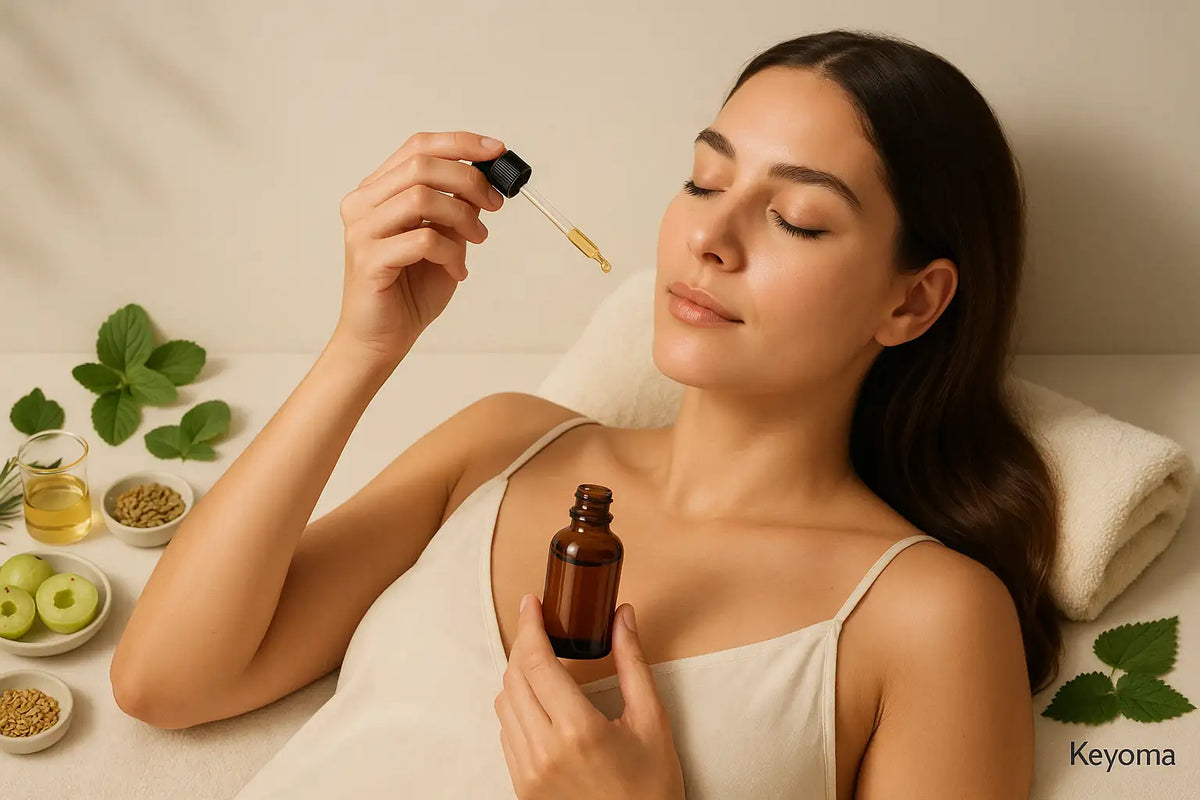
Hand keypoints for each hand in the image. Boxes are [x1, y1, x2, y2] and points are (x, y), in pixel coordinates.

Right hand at [332, 130, 507, 366]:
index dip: (460, 143)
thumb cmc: (409, 290)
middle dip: (469, 180)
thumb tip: (487, 179)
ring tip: (478, 240)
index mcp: (377, 191)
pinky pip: (422, 240)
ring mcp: (362, 230)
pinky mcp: (368, 259)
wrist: (381, 339)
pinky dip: (451, 253)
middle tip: (496, 205)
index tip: (497, 151)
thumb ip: (457, 209)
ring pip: (421, 197)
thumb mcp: (445, 240)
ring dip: (462, 217)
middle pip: (422, 166)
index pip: (418, 147)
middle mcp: (363, 204)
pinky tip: (458, 270)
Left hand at [494, 594, 686, 799]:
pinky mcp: (522, 788)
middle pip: (513, 678)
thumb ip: (633, 663)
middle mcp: (544, 751)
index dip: (530, 626)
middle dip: (524, 645)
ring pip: (504, 705)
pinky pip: (507, 734)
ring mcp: (528, 772)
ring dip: (517, 676)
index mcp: (577, 730)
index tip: (531, 602)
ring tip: (540, 662)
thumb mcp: (652, 722)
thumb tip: (623, 616)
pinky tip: (540, 702)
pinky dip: (517, 708)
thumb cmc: (652, 789)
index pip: (536, 663)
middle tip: (539, 625)